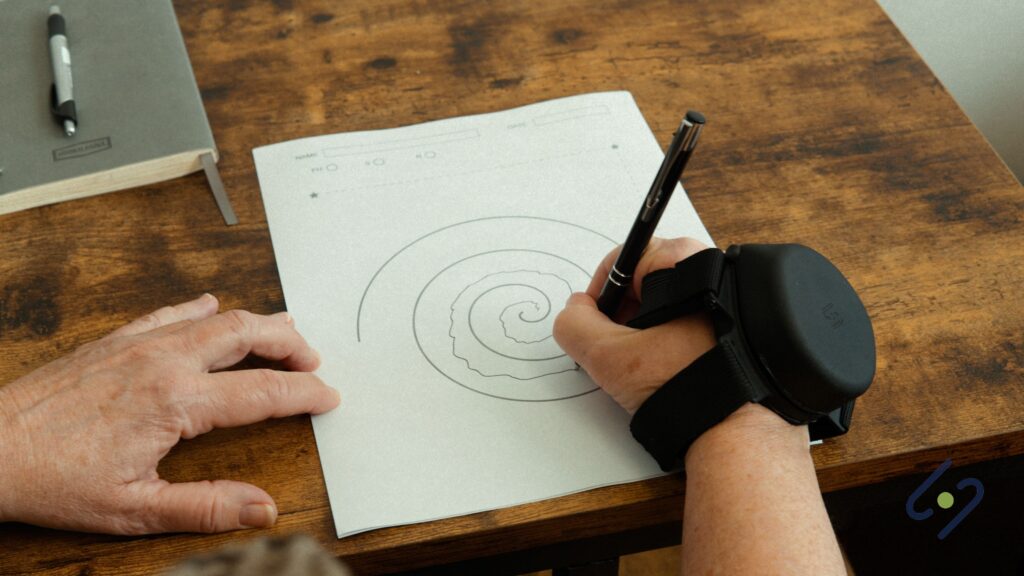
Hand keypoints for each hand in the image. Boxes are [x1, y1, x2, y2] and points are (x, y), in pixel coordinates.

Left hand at [0, 294, 339, 534]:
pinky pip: (171, 312)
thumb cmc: (56, 480)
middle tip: (314, 358)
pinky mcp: (117, 340)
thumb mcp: (136, 508)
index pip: (264, 392)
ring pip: (217, 317)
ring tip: (284, 332)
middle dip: (291, 344)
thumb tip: (264, 508)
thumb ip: (207, 507)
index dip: (305, 393)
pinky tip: (211, 308)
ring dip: (257, 323)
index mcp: (178, 402)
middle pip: (249, 334)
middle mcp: (165, 362)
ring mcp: (140, 344)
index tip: (328, 397)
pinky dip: (202, 309)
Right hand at [553, 237, 716, 413]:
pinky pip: (685, 319)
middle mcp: (710, 272)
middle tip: (616, 346)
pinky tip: (662, 366)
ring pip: (663, 303)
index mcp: (685, 265)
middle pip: (643, 281)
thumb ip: (575, 326)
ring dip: (643, 329)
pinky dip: (666, 338)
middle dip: (621, 313)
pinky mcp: (727, 324)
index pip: (624, 260)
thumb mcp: (609, 356)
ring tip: (641, 362)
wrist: (730, 425)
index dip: (600, 291)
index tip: (593, 319)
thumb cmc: (684, 385)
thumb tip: (573, 312)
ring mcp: (722, 299)